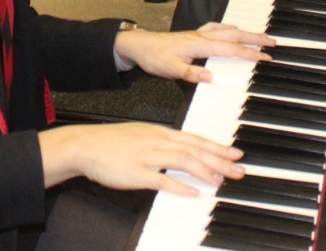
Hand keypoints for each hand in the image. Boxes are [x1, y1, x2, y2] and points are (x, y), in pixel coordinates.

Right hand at [38, 121, 244, 195]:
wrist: (85, 145)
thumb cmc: (111, 143)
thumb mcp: (142, 136)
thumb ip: (163, 144)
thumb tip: (183, 153)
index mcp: (159, 132)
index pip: (195, 139)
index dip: (217, 146)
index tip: (235, 153)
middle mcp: (157, 141)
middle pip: (194, 149)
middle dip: (219, 159)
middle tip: (239, 168)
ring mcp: (147, 156)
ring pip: (182, 160)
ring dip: (205, 170)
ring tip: (221, 180)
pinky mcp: (136, 172)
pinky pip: (161, 179)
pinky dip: (179, 185)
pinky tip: (193, 192)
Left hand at [114, 22, 273, 83]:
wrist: (140, 45)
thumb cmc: (154, 57)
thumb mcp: (170, 70)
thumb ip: (191, 73)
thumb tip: (210, 77)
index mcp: (199, 45)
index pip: (230, 48)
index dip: (249, 53)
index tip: (265, 56)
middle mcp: (202, 36)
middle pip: (234, 34)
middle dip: (255, 37)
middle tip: (272, 42)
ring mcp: (199, 34)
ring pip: (228, 29)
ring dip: (245, 32)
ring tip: (259, 35)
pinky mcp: (194, 35)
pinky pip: (218, 28)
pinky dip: (230, 28)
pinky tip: (233, 29)